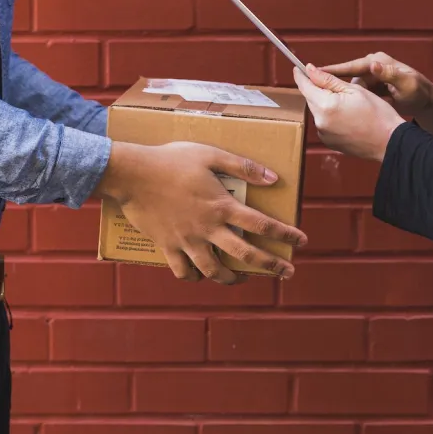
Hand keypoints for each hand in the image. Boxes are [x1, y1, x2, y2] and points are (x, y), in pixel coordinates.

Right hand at [94, 141, 307, 283]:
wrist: (132, 174)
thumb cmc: (171, 160)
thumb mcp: (210, 154)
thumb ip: (242, 167)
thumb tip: (272, 178)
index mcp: (222, 206)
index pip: (262, 225)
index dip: (285, 235)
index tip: (300, 241)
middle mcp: (208, 228)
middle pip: (246, 254)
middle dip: (271, 266)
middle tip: (287, 272)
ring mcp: (187, 240)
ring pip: (214, 270)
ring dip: (232, 278)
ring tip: (241, 278)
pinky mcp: (168, 246)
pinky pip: (182, 270)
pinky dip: (192, 276)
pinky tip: (199, 275)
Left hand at [293, 64, 404, 161]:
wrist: (389, 142)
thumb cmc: (378, 114)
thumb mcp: (354, 90)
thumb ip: (328, 80)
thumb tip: (310, 70)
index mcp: (325, 106)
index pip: (305, 86)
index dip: (301, 76)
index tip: (298, 68)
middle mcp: (320, 122)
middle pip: (311, 99)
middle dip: (318, 90)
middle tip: (336, 85)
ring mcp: (323, 134)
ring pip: (318, 111)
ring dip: (326, 104)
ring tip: (348, 104)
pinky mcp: (328, 142)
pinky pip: (324, 124)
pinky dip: (331, 117)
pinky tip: (347, 117)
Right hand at [321, 52, 432, 139]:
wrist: (427, 102)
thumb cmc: (419, 92)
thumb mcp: (407, 85)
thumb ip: (390, 75)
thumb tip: (374, 64)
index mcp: (378, 62)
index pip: (350, 67)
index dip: (332, 71)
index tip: (313, 73)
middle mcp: (372, 67)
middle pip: (347, 78)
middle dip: (337, 88)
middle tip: (323, 98)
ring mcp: (371, 77)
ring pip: (351, 88)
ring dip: (347, 98)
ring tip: (341, 109)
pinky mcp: (371, 87)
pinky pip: (357, 94)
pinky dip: (354, 102)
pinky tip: (350, 111)